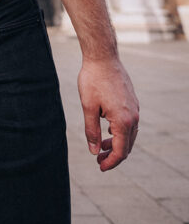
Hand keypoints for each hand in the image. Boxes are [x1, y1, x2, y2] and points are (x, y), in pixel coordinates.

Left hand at [78, 56, 138, 171]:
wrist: (102, 56)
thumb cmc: (93, 79)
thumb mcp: (88, 107)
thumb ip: (91, 131)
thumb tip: (94, 151)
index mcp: (123, 121)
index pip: (120, 151)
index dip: (110, 162)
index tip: (99, 167)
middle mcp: (133, 117)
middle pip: (126, 145)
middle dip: (113, 155)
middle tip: (98, 159)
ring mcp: (135, 109)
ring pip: (129, 135)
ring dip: (116, 143)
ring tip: (101, 146)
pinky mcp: (132, 102)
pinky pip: (129, 123)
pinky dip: (120, 131)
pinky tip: (108, 129)